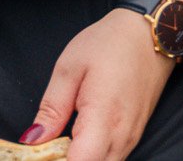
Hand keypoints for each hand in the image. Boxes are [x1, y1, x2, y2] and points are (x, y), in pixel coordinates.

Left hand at [23, 9, 174, 160]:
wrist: (150, 35)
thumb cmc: (109, 43)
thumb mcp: (69, 67)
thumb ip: (51, 109)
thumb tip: (32, 140)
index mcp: (103, 118)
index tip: (39, 152)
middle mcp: (121, 137)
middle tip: (45, 147)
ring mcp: (131, 139)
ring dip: (79, 158)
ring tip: (59, 143)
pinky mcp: (134, 137)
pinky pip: (112, 158)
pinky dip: (92, 156)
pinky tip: (76, 140)